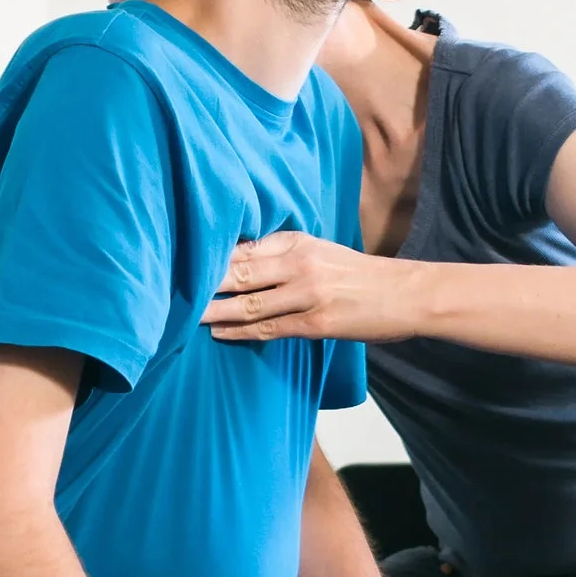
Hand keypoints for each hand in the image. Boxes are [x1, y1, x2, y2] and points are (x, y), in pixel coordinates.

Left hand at [199, 232, 425, 343]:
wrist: (405, 294)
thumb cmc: (361, 275)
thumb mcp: (323, 251)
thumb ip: (285, 253)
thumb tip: (241, 259)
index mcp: (298, 242)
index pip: (244, 247)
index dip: (210, 256)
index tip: (181, 262)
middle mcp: (299, 263)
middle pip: (239, 272)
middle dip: (203, 282)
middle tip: (170, 290)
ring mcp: (306, 294)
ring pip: (248, 303)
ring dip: (213, 311)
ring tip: (185, 316)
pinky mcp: (315, 323)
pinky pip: (268, 328)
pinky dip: (239, 332)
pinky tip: (218, 334)